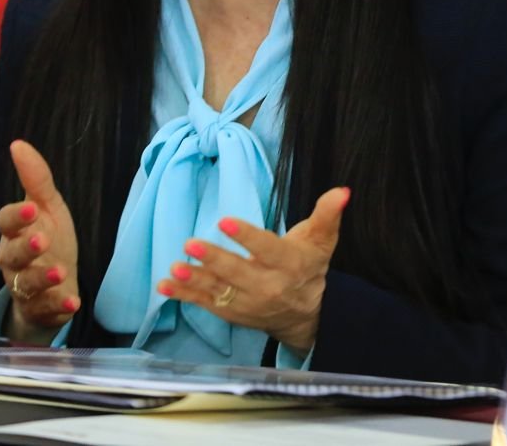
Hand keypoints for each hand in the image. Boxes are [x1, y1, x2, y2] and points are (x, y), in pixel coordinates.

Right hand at [0, 139, 80, 341]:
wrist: (54, 287)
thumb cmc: (49, 240)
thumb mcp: (49, 207)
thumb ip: (36, 179)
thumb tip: (18, 144)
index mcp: (15, 232)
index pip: (6, 221)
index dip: (17, 216)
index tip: (32, 208)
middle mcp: (14, 260)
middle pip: (11, 254)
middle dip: (25, 248)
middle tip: (42, 241)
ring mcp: (25, 287)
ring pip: (25, 284)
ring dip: (42, 278)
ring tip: (60, 272)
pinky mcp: (40, 310)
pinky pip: (46, 310)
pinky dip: (59, 307)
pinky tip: (73, 302)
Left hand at [157, 186, 348, 351]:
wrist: (305, 314)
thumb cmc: (308, 267)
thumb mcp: (321, 240)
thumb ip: (327, 215)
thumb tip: (341, 191)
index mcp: (289, 265)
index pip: (267, 250)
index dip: (246, 236)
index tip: (225, 221)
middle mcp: (268, 287)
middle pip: (239, 272)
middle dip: (214, 259)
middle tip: (190, 243)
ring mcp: (248, 303)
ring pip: (219, 291)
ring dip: (194, 280)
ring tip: (175, 269)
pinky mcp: (232, 312)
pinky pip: (207, 304)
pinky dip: (185, 296)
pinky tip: (165, 285)